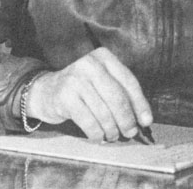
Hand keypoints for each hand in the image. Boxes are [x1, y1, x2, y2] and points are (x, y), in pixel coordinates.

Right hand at [24, 48, 151, 141]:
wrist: (46, 90)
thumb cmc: (83, 88)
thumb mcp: (102, 81)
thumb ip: (122, 93)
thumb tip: (144, 119)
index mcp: (104, 56)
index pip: (128, 81)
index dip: (140, 103)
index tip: (147, 120)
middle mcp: (90, 63)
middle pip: (117, 97)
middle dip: (127, 119)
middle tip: (130, 132)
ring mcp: (76, 79)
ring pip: (104, 112)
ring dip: (112, 129)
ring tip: (113, 135)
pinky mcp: (65, 97)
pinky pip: (89, 122)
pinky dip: (97, 134)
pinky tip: (98, 137)